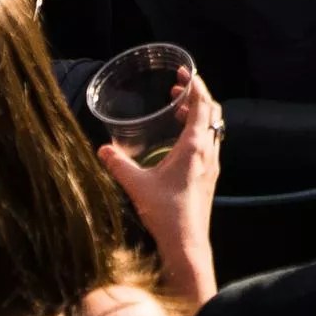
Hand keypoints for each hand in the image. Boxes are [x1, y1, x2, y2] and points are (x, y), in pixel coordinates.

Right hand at [97, 72, 222, 300]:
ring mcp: (212, 165)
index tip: (185, 71)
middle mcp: (209, 151)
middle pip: (212, 113)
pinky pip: (209, 144)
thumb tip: (102, 149)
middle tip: (177, 88)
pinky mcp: (209, 177)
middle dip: (196, 96)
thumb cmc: (166, 213)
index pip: (203, 104)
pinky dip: (198, 132)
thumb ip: (118, 165)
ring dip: (199, 114)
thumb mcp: (137, 185)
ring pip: (213, 129)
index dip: (195, 84)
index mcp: (196, 146)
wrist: (187, 244)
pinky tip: (178, 142)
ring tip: (177, 110)